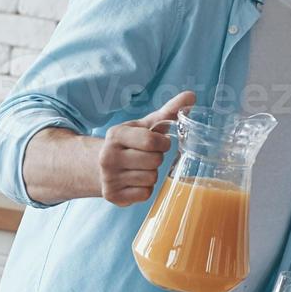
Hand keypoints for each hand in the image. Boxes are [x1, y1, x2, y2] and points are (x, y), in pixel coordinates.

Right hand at [97, 91, 194, 205]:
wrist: (99, 166)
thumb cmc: (130, 143)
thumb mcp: (145, 125)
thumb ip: (168, 111)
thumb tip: (192, 95)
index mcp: (116, 134)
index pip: (151, 141)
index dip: (162, 143)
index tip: (160, 143)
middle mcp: (108, 156)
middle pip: (154, 161)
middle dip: (157, 159)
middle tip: (147, 156)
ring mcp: (108, 177)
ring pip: (150, 178)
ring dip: (151, 174)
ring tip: (140, 168)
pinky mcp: (112, 196)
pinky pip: (144, 194)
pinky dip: (145, 189)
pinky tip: (135, 181)